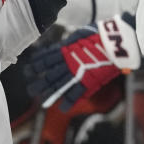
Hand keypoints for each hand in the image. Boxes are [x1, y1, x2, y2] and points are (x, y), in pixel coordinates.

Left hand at [24, 13, 140, 110]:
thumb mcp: (80, 34)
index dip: (36, 66)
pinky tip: (62, 108)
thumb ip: (69, 43)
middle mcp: (67, 62)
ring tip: (41, 101)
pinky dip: (68, 102)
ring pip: (59, 85)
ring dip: (49, 94)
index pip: (45, 58)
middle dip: (39, 84)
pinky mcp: (88, 81)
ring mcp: (76, 72)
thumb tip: (63, 46)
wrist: (115, 41)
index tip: (28, 71)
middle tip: (31, 90)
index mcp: (65, 49)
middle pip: (49, 75)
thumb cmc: (99, 34)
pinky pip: (75, 93)